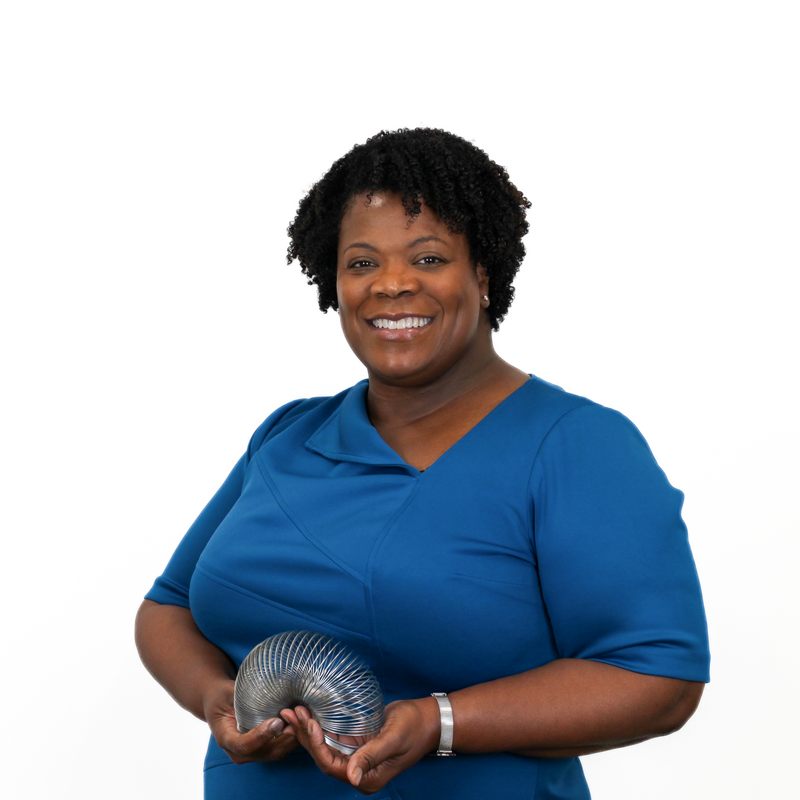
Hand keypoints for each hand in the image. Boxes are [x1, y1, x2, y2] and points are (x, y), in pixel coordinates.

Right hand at [203, 679, 297, 763]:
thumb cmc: (222, 696)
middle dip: (284, 737)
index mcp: (226, 738)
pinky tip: (303, 722)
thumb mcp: (227, 692)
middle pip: (265, 752)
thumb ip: (241, 693)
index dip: (261, 735)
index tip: (277, 721)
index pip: (243, 745)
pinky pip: (281, 748)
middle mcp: (238, 752)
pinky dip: (293, 737)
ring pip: (276, 752)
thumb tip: (262, 686)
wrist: (219, 704)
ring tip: (304, 718)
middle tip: (298, 718)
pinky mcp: (263, 750)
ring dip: (292, 738)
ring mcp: (252, 754)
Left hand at [281, 697, 439, 793]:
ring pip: (326, 746)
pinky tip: (309, 712)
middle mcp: (358, 772)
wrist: (429, 719)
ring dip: (309, 730)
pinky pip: (333, 738)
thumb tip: (351, 777)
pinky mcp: (357, 745)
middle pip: (324, 756)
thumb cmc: (414, 728)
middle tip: (290, 712)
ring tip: (294, 710)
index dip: (317, 746)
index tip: (308, 723)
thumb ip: (371, 757)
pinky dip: (320, 726)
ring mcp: (357, 758)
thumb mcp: (393, 740)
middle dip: (305, 736)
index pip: (332, 766)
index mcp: (367, 778)